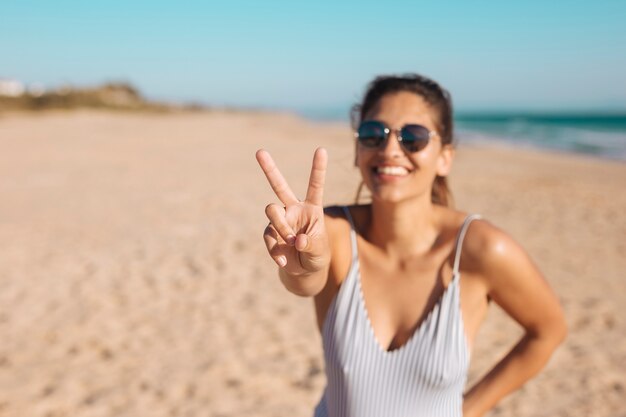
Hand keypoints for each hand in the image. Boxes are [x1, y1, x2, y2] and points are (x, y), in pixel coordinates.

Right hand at [256, 147, 329, 276]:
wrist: (304, 269)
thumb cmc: (317, 254)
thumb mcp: (320, 250)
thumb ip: (311, 244)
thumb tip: (296, 241)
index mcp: (312, 207)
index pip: (315, 185)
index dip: (318, 168)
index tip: (321, 149)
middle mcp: (293, 209)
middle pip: (279, 186)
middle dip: (269, 169)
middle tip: (259, 151)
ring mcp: (280, 220)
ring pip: (272, 212)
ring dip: (281, 228)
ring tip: (290, 242)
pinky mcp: (270, 233)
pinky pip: (268, 236)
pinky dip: (275, 250)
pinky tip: (283, 260)